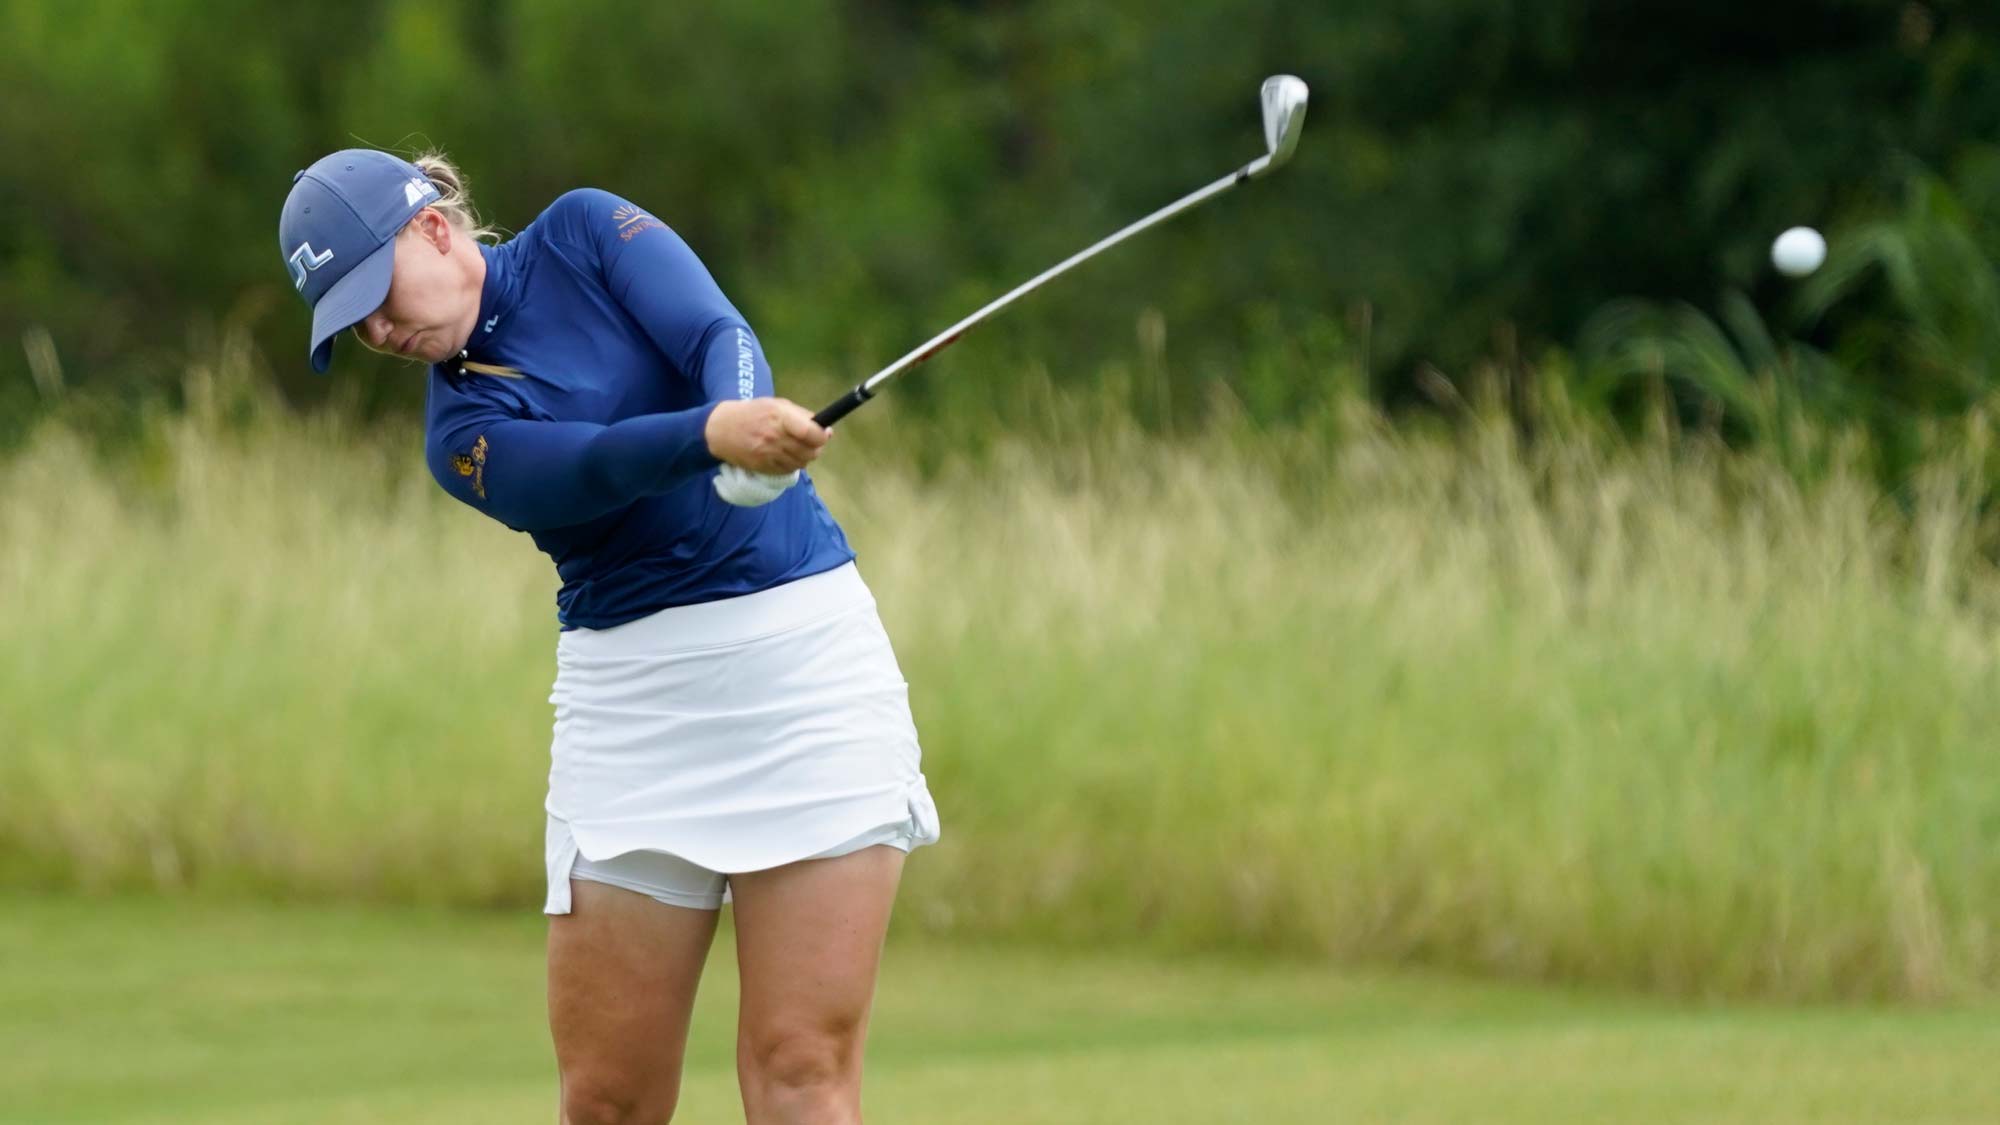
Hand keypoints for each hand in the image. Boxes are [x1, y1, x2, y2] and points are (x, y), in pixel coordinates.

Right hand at [705, 398, 830, 473]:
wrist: (721, 429)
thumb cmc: (753, 413)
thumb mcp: (776, 405)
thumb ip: (801, 416)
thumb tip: (825, 430)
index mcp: (779, 417)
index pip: (811, 433)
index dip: (822, 436)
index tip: (823, 434)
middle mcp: (774, 437)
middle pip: (809, 452)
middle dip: (816, 448)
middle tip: (812, 443)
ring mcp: (768, 454)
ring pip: (801, 463)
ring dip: (804, 457)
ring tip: (797, 449)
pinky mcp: (763, 467)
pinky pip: (788, 471)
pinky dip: (792, 465)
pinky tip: (786, 456)